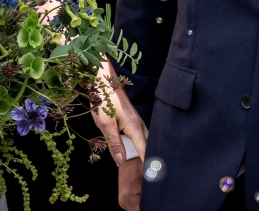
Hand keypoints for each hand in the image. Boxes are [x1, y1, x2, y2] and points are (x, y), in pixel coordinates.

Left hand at [93, 61, 147, 210]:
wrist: (102, 79)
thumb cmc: (104, 100)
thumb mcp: (105, 124)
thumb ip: (114, 143)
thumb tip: (122, 162)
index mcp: (135, 128)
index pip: (146, 152)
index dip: (150, 166)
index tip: (155, 180)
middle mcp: (139, 125)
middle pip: (148, 148)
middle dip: (151, 162)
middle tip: (154, 179)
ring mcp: (136, 122)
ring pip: (144, 141)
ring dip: (145, 154)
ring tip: (149, 170)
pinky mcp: (130, 120)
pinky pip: (138, 136)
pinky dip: (139, 146)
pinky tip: (136, 152)